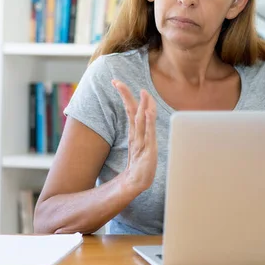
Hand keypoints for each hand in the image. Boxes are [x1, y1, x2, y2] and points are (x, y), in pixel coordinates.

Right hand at [112, 79, 157, 193]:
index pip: (129, 109)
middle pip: (131, 111)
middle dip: (125, 95)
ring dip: (142, 105)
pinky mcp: (148, 150)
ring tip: (142, 92)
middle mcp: (136, 134)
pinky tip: (148, 112)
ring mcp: (141, 142)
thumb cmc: (140, 162)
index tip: (116, 81)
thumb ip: (143, 129)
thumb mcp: (141, 143)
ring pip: (141, 121)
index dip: (124, 95)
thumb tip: (143, 116)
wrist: (138, 182)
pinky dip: (148, 122)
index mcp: (134, 131)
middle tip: (117, 81)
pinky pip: (148, 134)